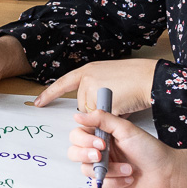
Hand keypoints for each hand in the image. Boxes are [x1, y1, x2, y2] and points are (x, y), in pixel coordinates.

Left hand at [33, 58, 157, 110]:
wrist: (149, 77)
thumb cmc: (135, 80)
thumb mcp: (110, 81)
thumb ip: (97, 92)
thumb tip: (92, 111)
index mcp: (88, 70)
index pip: (63, 83)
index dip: (50, 94)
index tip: (37, 103)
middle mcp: (86, 77)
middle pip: (83, 105)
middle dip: (97, 109)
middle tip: (116, 100)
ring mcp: (91, 87)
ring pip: (92, 114)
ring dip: (105, 114)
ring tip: (122, 101)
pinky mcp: (99, 99)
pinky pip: (101, 117)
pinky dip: (112, 117)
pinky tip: (123, 106)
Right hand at [69, 109, 180, 187]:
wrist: (166, 174)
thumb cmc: (150, 151)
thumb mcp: (126, 129)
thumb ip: (101, 119)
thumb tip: (78, 116)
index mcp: (102, 136)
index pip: (77, 135)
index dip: (84, 140)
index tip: (100, 142)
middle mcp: (100, 152)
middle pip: (74, 153)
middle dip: (86, 155)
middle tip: (103, 155)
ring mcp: (102, 169)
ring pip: (86, 170)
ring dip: (109, 170)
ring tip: (128, 168)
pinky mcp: (107, 185)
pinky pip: (98, 185)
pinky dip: (115, 181)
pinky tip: (129, 178)